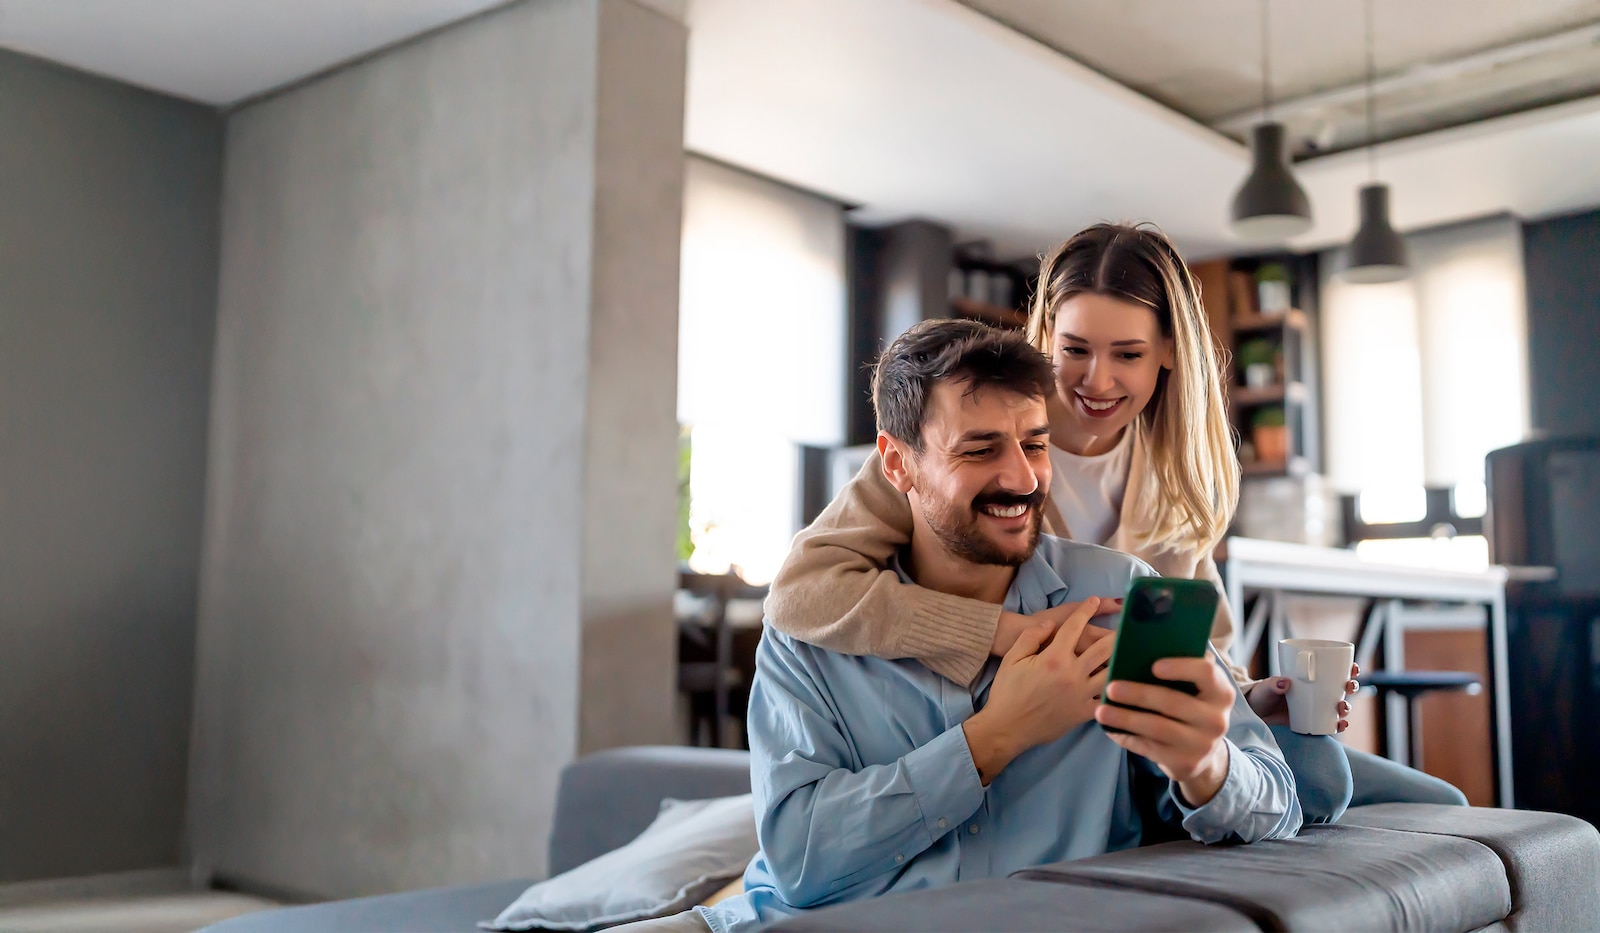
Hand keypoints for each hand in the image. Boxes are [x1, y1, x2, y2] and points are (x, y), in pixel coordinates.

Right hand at [964, 598, 1113, 784]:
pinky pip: (1106, 700)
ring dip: (1120, 661)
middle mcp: (1072, 673)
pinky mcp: (1083, 713)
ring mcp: (1081, 695)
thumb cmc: (1007, 692)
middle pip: (1103, 648)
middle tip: (1127, 625)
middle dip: (1117, 633)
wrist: (1006, 727)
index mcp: (1054, 657)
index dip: (1085, 610)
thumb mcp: (1012, 658)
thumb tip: (1051, 625)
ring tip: (1131, 652)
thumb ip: (1032, 636)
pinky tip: (1123, 685)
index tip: (1094, 601)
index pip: (1074, 627)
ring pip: (1110, 673)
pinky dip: (1115, 691)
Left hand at [1095, 656, 1234, 806]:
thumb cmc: (1192, 708)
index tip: (1153, 665)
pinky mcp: (1185, 763)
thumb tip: (1141, 649)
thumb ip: (1182, 669)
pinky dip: (1127, 737)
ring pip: (1158, 728)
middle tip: (1111, 688)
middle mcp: (1216, 720)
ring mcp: (1202, 745)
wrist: (1204, 753)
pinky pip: (1150, 748)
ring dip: (1125, 719)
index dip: (1181, 667)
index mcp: (1221, 692)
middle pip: (1174, 702)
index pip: (1207, 673)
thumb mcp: (1197, 690)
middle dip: (1139, 694)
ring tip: (1101, 712)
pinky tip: (1110, 729)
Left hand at [1245, 662, 1360, 731]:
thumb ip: (1273, 684)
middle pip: (1343, 688)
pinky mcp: (1314, 722)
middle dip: (1351, 686)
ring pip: (1340, 706)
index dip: (1349, 668)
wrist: (1256, 714)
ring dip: (1347, 707)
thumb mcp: (1266, 687)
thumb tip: (1285, 682)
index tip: (1353, 667)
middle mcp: (1318, 692)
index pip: (1335, 670)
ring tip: (1341, 707)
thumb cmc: (1262, 694)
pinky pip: (1331, 724)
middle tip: (1348, 687)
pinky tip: (1341, 724)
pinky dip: (1339, 725)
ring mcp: (1317, 707)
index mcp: (1311, 677)